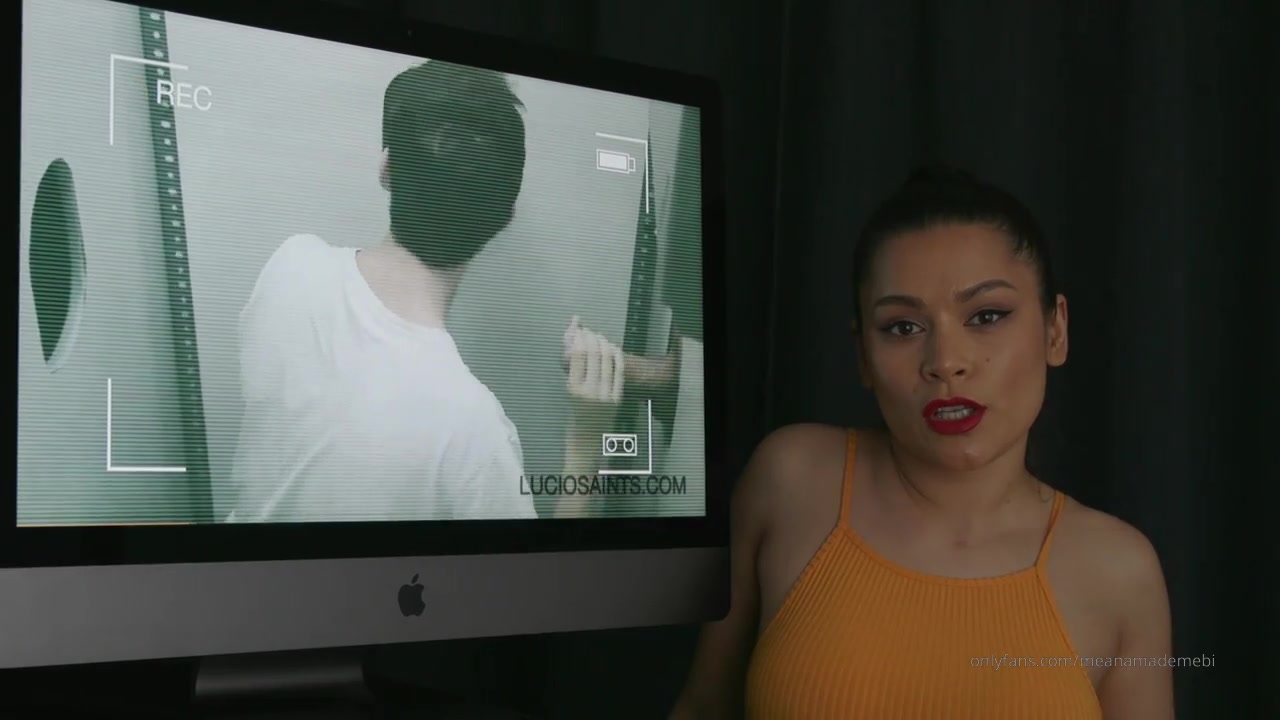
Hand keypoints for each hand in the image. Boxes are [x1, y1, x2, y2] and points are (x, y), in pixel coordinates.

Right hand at [563, 316, 622, 430]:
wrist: (588, 437)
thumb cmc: (575, 413)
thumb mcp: (569, 391)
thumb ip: (575, 370)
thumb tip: (578, 344)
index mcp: (574, 388)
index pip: (579, 356)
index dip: (580, 339)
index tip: (579, 331)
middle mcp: (591, 390)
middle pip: (594, 354)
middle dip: (591, 338)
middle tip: (589, 330)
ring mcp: (606, 394)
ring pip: (607, 360)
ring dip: (603, 343)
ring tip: (599, 336)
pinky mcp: (617, 396)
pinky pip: (619, 370)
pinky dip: (616, 355)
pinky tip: (612, 346)